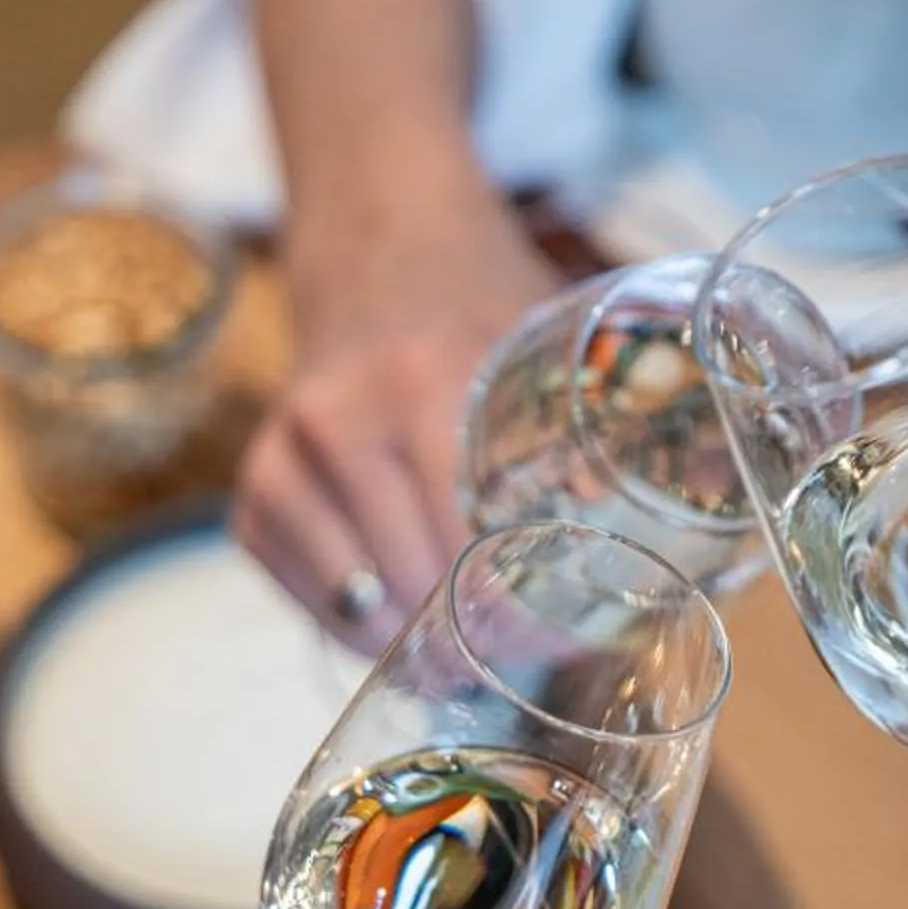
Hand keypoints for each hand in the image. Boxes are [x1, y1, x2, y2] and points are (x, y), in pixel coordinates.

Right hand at [237, 187, 561, 647]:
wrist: (375, 252)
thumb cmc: (473, 307)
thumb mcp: (540, 343)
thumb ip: (584, 427)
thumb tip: (653, 527)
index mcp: (418, 384)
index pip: (458, 542)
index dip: (507, 609)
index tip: (545, 643)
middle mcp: (336, 421)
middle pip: (404, 583)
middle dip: (460, 635)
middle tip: (505, 656)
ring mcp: (281, 457)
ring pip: (346, 603)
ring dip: (402, 641)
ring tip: (451, 655)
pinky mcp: (254, 491)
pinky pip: (298, 594)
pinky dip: (346, 621)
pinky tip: (392, 619)